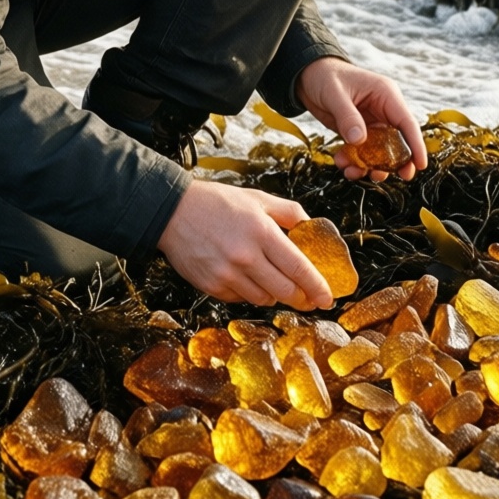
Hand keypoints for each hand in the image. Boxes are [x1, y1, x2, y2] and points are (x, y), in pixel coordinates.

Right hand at [157, 181, 333, 310]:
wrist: (172, 212)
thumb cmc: (216, 202)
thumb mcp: (257, 198)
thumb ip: (288, 212)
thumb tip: (312, 226)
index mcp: (262, 232)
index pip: (299, 268)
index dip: (317, 287)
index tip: (327, 297)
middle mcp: (246, 256)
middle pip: (285, 291)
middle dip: (300, 298)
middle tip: (306, 298)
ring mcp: (227, 274)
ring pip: (264, 299)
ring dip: (274, 295)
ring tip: (273, 282)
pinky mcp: (211, 286)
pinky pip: (240, 299)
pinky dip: (249, 293)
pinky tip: (246, 278)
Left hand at [295, 57, 426, 181]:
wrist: (307, 77)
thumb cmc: (324, 76)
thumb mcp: (334, 94)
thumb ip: (347, 117)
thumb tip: (359, 141)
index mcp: (385, 95)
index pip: (407, 122)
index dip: (416, 144)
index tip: (420, 165)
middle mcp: (382, 110)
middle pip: (397, 141)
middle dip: (394, 162)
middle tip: (390, 177)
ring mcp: (371, 122)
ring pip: (379, 151)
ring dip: (369, 165)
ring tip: (352, 172)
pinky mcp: (358, 132)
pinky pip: (362, 152)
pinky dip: (354, 161)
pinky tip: (342, 164)